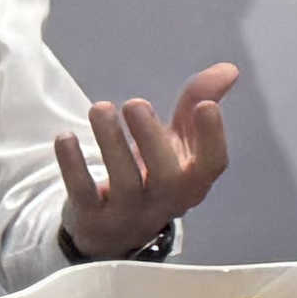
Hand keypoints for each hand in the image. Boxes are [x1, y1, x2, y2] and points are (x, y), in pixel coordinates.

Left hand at [54, 63, 242, 259]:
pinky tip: (66, 138)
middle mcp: (167, 201)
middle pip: (168, 177)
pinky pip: (84, 194)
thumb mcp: (179, 142)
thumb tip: (229, 68)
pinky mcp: (94, 217)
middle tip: (134, 103)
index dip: (213, 137)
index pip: (212, 164)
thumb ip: (200, 101)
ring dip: (111, 143)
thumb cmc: (154, 172)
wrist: (115, 229)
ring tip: (100, 108)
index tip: (206, 105)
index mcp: (193, 180)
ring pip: (125, 182)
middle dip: (152, 138)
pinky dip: (74, 166)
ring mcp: (130, 213)